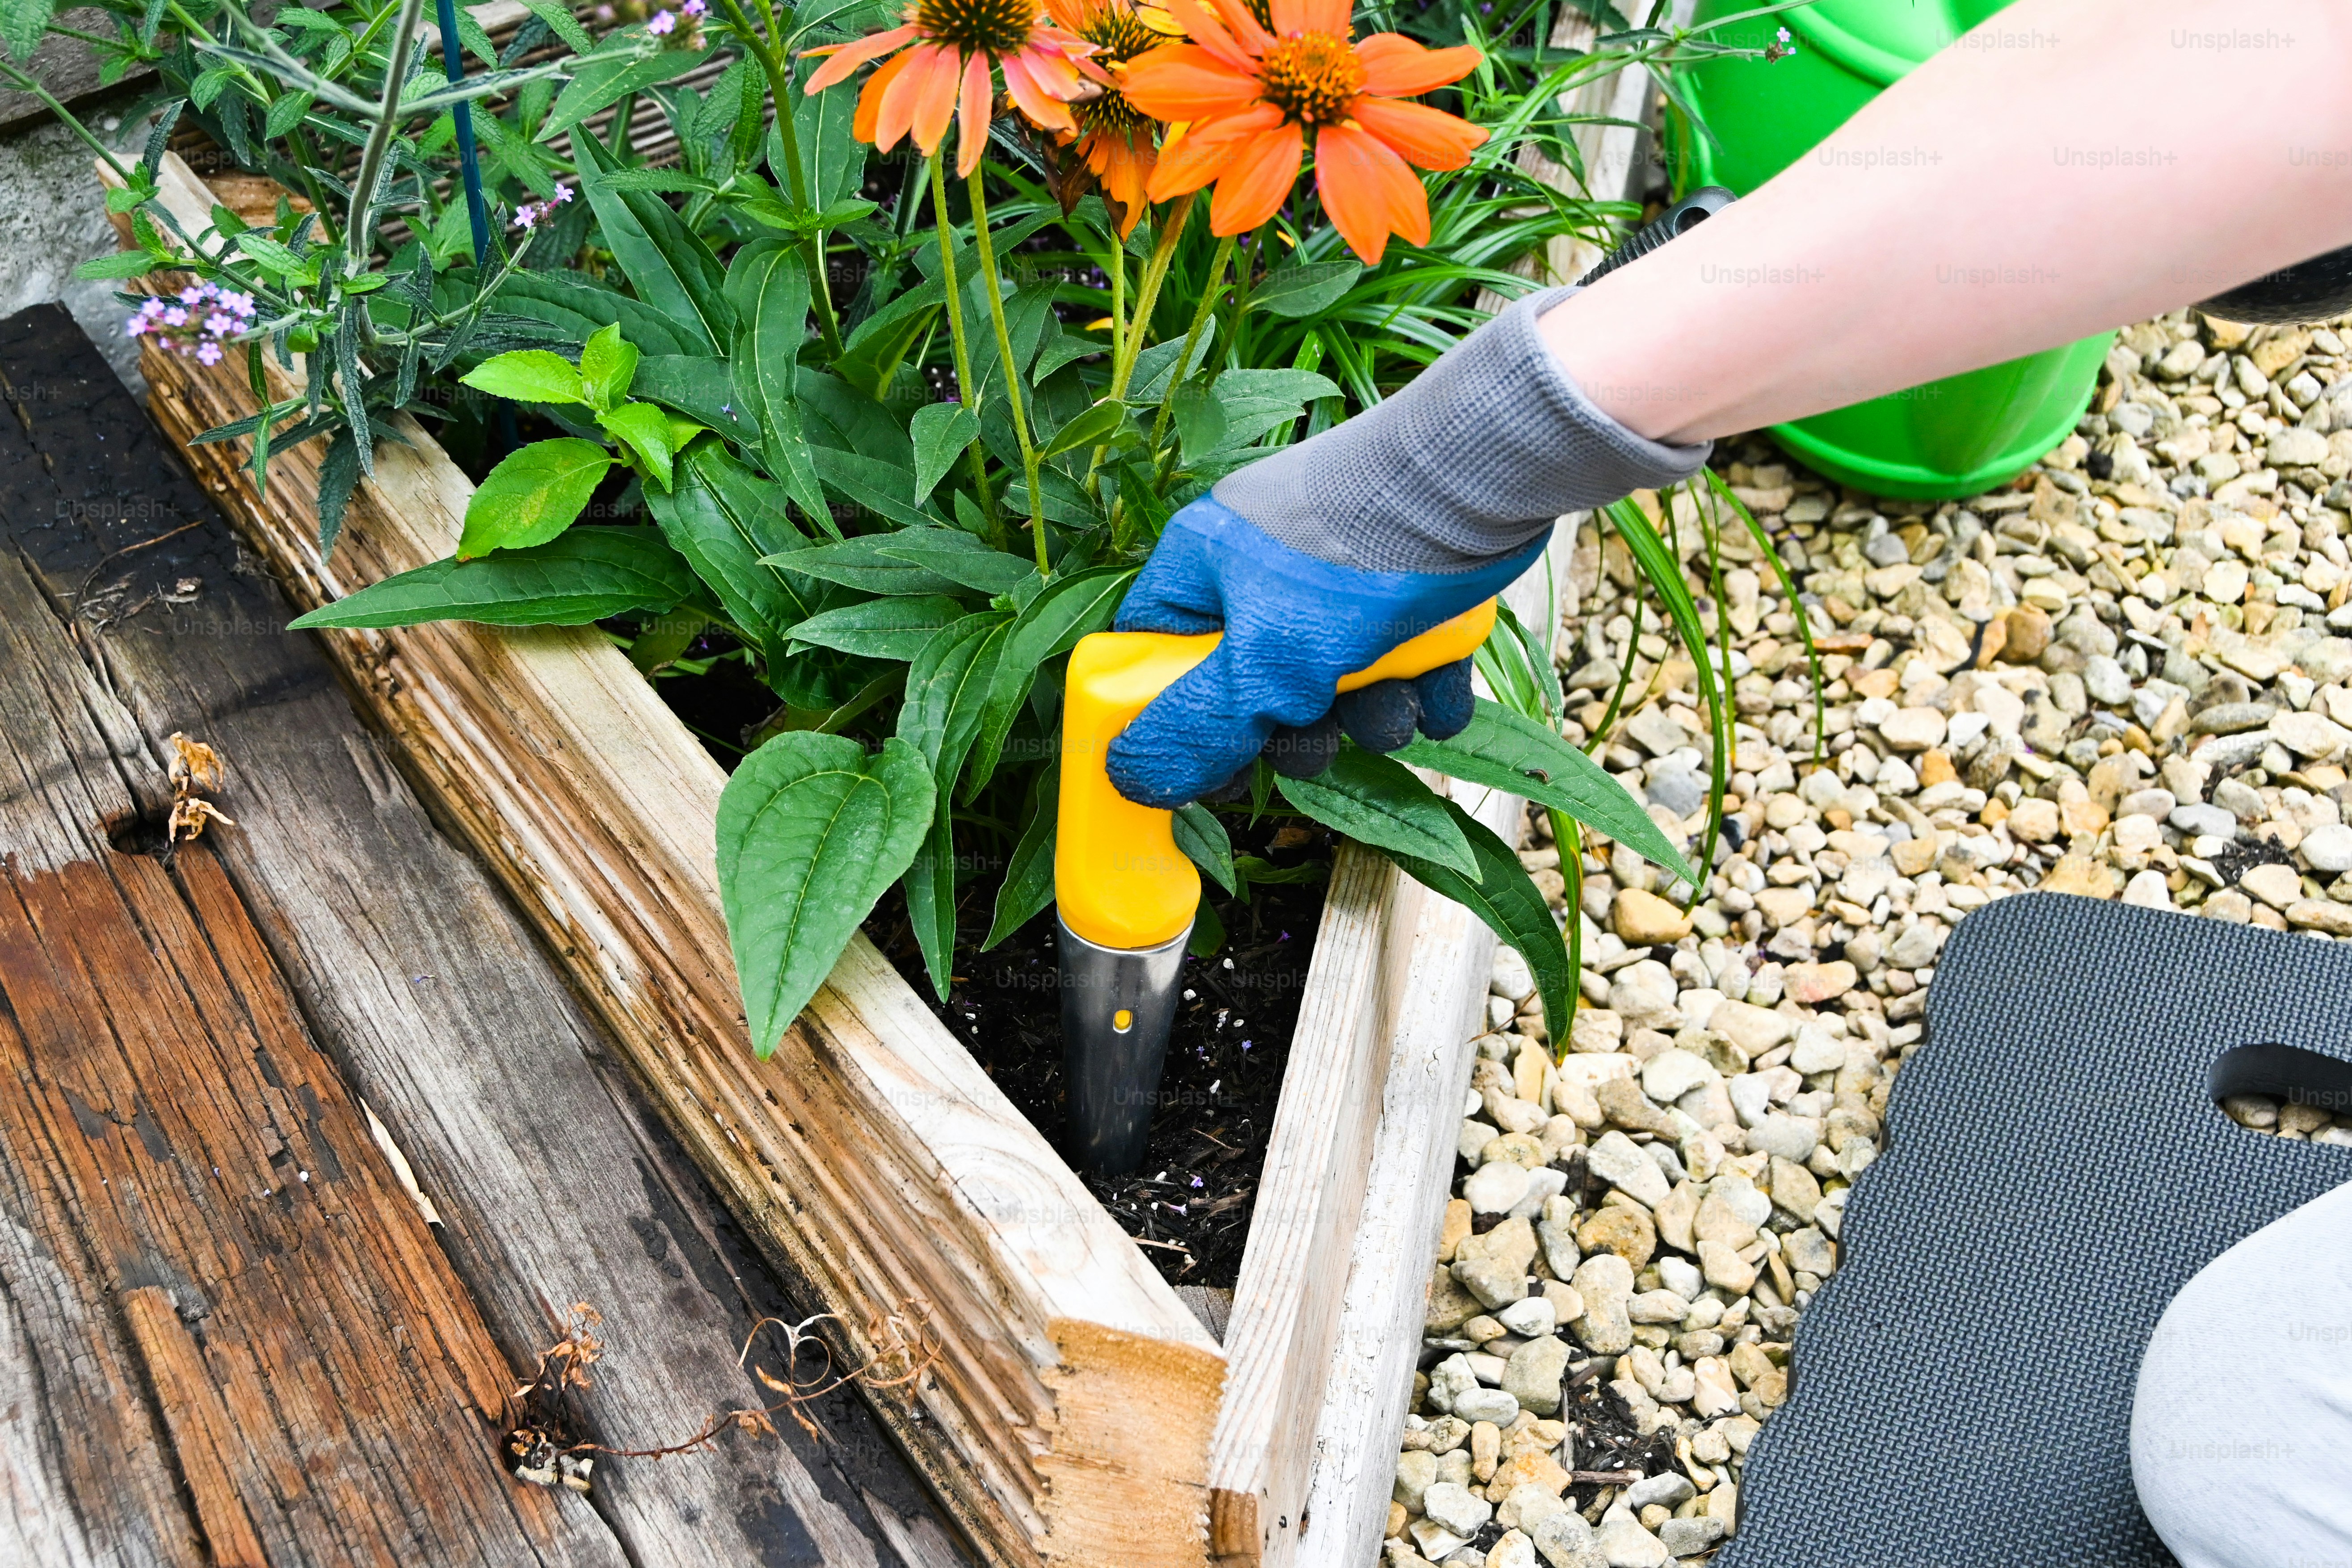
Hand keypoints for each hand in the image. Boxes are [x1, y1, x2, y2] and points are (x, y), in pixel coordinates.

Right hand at [1105, 286, 1709, 808]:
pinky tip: (1438, 688)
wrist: (1477, 482)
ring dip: (1370, 717)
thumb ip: (1200, 726)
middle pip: (1254, 687)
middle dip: (1296, 731)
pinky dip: (1421, 689)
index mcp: (1203, 568)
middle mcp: (1264, 570)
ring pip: (1338, 687)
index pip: (1156, 657)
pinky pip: (1402, 667)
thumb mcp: (1262, 662)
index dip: (1176, 725)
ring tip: (1394, 704)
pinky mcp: (1408, 588)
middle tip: (1318, 738)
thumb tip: (1134, 778)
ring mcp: (1338, 579)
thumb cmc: (1351, 561)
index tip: (1215, 777)